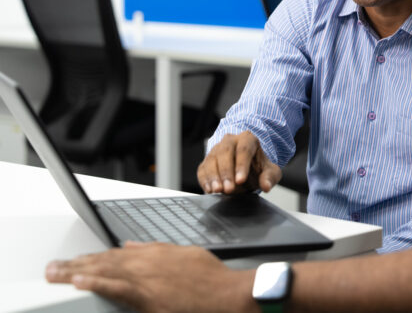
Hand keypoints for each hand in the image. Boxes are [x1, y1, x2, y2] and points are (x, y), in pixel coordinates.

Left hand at [46, 242, 255, 312]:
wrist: (228, 294)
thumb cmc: (211, 279)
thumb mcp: (183, 255)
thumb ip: (155, 250)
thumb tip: (132, 245)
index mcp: (154, 254)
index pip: (115, 255)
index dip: (92, 258)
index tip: (74, 262)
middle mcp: (147, 263)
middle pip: (105, 262)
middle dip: (76, 265)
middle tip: (51, 268)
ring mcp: (147, 279)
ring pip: (106, 273)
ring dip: (78, 273)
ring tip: (55, 274)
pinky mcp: (148, 297)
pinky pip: (117, 289)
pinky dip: (98, 283)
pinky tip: (81, 282)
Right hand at [197, 131, 281, 193]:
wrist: (246, 169)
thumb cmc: (258, 168)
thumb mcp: (269, 172)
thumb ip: (269, 177)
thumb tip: (266, 186)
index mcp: (248, 139)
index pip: (244, 149)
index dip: (241, 165)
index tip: (240, 180)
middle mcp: (230, 140)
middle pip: (225, 152)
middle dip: (226, 171)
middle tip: (229, 188)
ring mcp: (216, 149)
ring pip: (212, 159)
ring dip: (213, 176)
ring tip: (217, 190)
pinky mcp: (206, 161)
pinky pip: (202, 169)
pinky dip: (204, 180)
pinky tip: (209, 190)